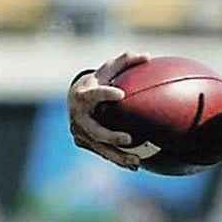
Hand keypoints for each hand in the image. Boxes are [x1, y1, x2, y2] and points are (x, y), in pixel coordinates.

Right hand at [67, 53, 159, 170]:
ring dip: (118, 155)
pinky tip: (133, 165)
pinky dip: (117, 159)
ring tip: (137, 161)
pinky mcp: (83, 143)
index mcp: (83, 95)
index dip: (105, 94)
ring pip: (100, 147)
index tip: (121, 94)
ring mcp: (79, 132)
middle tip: (129, 139)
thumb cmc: (97, 82)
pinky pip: (102, 152)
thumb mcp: (108, 70)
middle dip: (111, 136)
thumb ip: (125, 62)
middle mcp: (78, 116)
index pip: (94, 95)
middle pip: (95, 130)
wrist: (74, 99)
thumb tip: (148, 56)